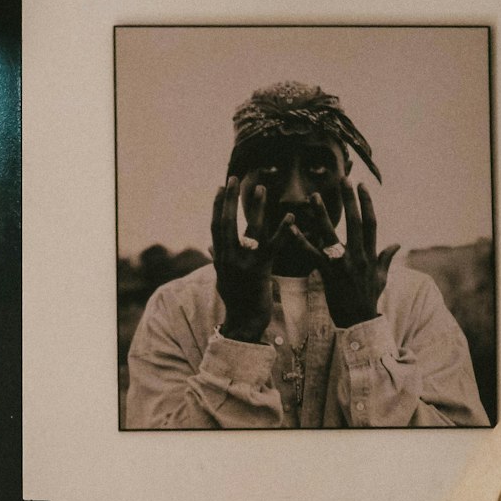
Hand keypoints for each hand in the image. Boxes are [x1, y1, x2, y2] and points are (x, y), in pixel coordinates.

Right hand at [211, 176, 290, 343]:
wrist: (245, 321)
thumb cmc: (236, 299)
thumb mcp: (223, 277)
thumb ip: (217, 258)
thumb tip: (209, 245)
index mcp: (220, 258)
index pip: (216, 225)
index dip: (218, 205)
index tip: (220, 188)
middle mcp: (229, 258)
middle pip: (227, 222)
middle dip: (230, 199)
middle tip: (234, 178)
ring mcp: (244, 263)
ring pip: (249, 229)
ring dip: (256, 207)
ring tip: (262, 188)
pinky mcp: (261, 269)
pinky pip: (273, 246)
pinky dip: (283, 230)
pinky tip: (290, 216)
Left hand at [287, 181, 398, 329]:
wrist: (359, 322)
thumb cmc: (369, 299)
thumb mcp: (381, 278)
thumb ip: (386, 258)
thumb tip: (397, 243)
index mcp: (370, 255)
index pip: (370, 223)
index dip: (367, 203)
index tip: (362, 186)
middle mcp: (358, 256)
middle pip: (354, 222)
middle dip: (349, 200)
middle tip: (343, 179)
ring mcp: (342, 265)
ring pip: (331, 235)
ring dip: (321, 214)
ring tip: (314, 196)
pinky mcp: (328, 274)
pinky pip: (312, 255)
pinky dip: (301, 241)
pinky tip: (291, 228)